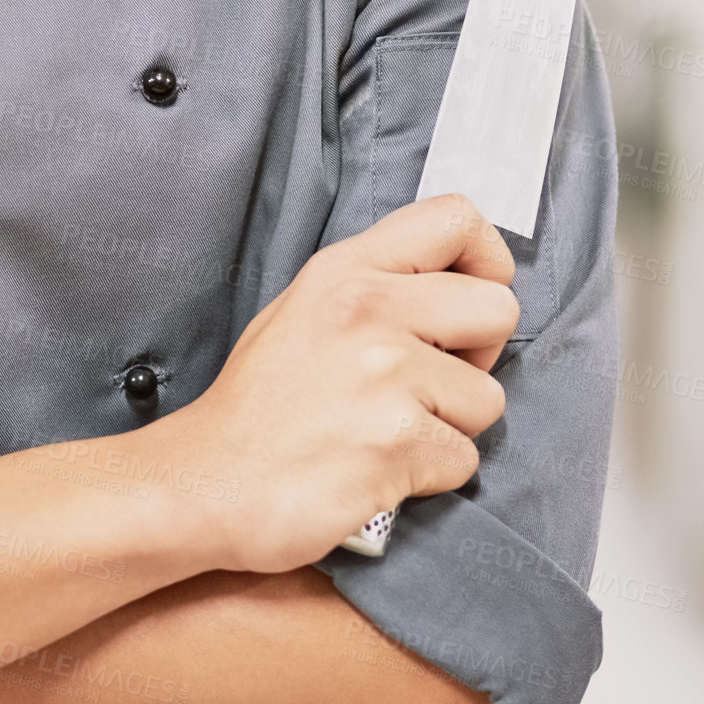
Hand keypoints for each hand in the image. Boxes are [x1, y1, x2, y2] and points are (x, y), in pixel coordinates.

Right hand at [150, 193, 518, 573]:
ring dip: (449, 426)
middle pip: (499, 309)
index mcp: (345, 272)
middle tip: (427, 384)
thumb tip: (447, 287)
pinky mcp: (398, 444)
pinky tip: (377, 469)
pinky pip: (464, 459)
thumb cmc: (253, 408)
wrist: (205, 484)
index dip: (486, 262)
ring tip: (386, 433)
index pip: (457, 219)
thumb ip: (370, 288)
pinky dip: (428, 476)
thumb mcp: (299, 312)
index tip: (464, 305)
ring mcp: (385, 377)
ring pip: (488, 398)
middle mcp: (369, 311)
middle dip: (478, 356)